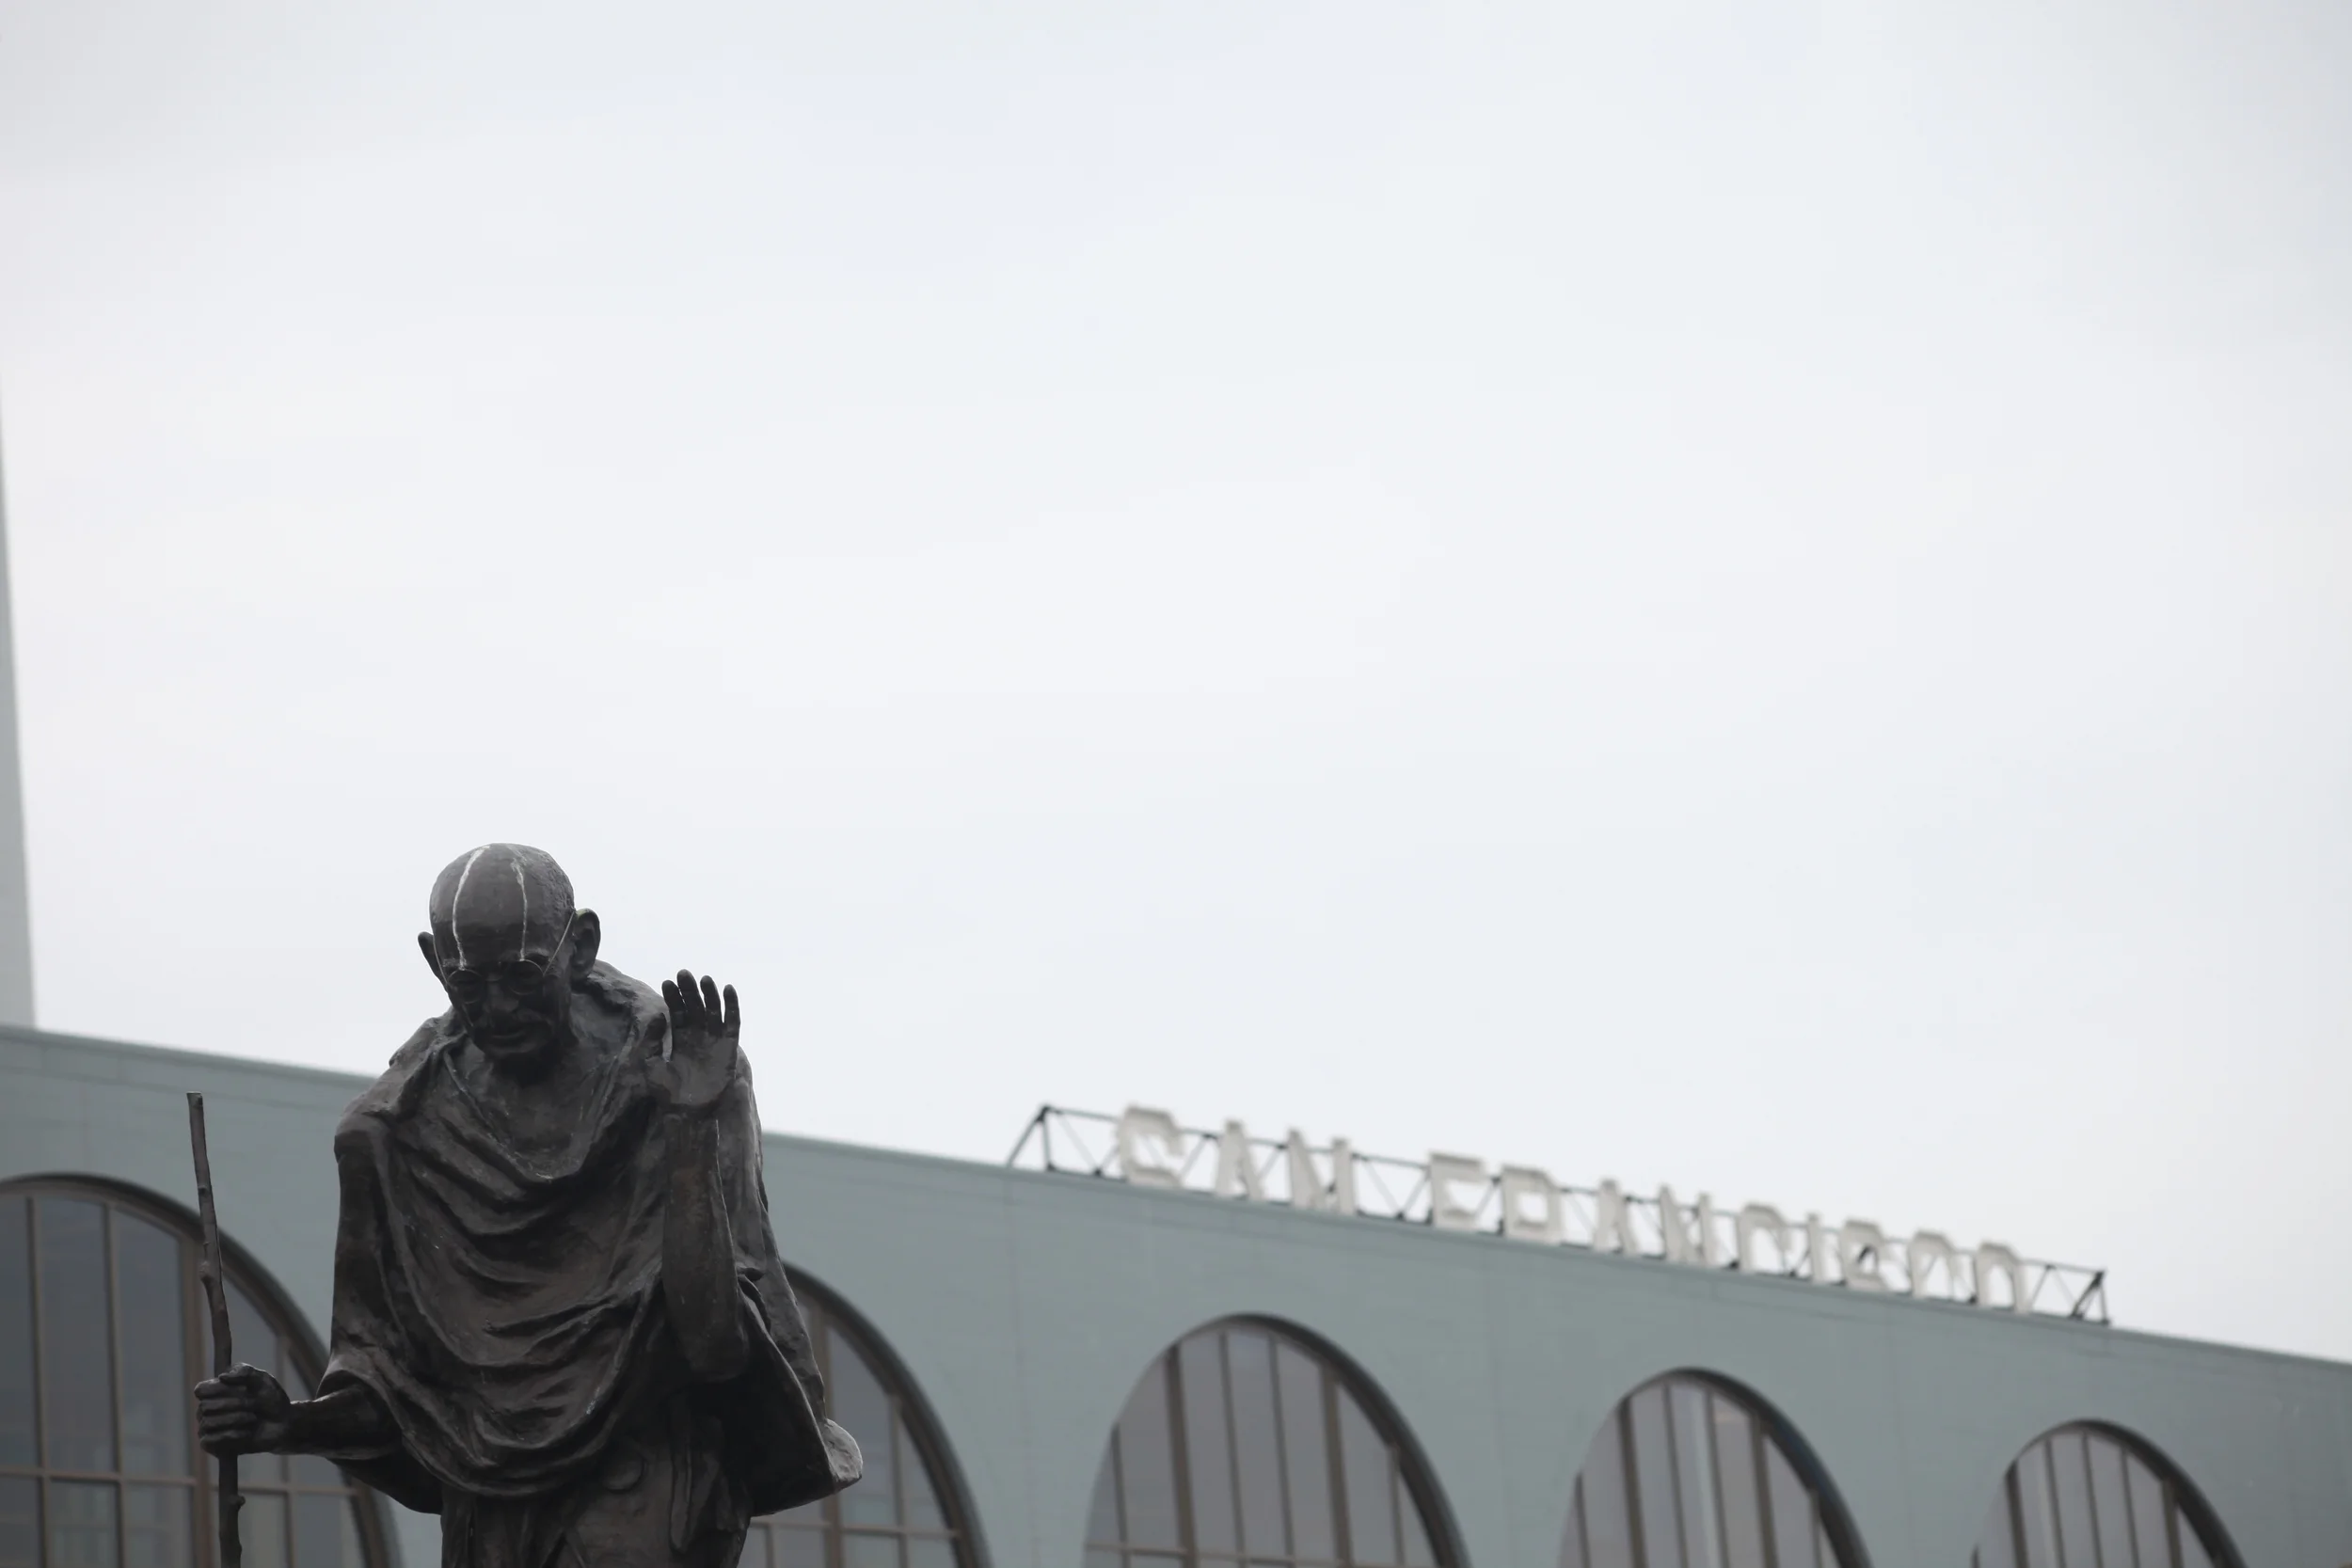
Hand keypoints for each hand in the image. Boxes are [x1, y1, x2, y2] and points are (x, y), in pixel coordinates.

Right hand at [195, 1364, 292, 1455]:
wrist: (284, 1423)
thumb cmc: (270, 1399)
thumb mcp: (262, 1379)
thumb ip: (244, 1372)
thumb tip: (221, 1377)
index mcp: (216, 1392)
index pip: (200, 1390)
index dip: (217, 1389)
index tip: (240, 1388)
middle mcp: (208, 1410)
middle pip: (205, 1406)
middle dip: (233, 1404)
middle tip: (253, 1403)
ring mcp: (210, 1429)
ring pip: (208, 1423)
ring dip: (234, 1419)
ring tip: (253, 1417)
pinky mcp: (214, 1446)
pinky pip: (210, 1441)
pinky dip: (231, 1435)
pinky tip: (247, 1432)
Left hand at [651, 971, 739, 1113]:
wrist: (686, 1111)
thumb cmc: (666, 1092)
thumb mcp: (650, 1064)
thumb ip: (651, 1040)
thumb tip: (658, 1014)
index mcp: (680, 1040)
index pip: (679, 1012)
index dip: (674, 997)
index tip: (668, 981)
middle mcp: (698, 1037)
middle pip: (696, 1007)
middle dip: (690, 990)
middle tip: (683, 973)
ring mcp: (713, 1041)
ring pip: (713, 1011)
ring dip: (710, 994)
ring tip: (704, 979)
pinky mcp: (728, 1047)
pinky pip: (732, 1023)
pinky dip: (732, 1006)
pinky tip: (728, 989)